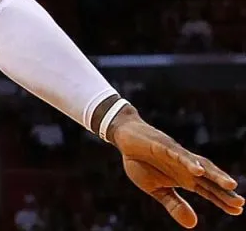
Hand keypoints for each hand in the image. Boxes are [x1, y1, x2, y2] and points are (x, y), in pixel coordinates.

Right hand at [111, 109, 243, 227]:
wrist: (125, 138)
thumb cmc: (141, 162)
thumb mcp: (155, 189)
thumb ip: (174, 204)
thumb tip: (193, 225)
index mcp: (184, 179)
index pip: (208, 191)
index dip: (222, 200)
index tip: (238, 210)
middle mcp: (186, 167)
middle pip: (210, 180)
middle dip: (225, 190)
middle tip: (240, 202)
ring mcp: (177, 156)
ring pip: (201, 165)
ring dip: (216, 175)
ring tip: (230, 185)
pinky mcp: (164, 146)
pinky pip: (179, 154)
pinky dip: (189, 162)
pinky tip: (198, 170)